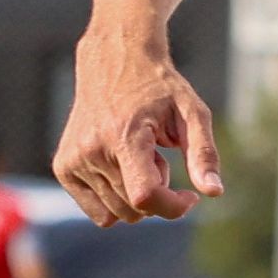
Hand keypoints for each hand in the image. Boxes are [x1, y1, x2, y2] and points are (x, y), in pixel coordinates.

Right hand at [52, 41, 225, 225]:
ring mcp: (73, 160)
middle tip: (159, 158)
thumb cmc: (159, 88)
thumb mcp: (192, 112)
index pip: (145, 196)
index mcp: (124, 136)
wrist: (113, 61)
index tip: (190, 196)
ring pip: (117, 215)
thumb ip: (203, 153)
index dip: (173, 206)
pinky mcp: (64, 168)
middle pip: (134, 209)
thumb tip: (214, 193)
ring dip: (135, 196)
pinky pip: (98, 213)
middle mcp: (92, 150)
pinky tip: (121, 166)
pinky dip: (116, 200)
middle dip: (158, 194)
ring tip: (138, 157)